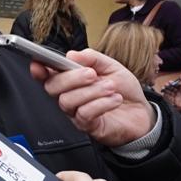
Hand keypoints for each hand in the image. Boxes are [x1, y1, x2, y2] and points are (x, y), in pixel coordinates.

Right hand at [30, 49, 155, 144]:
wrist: (141, 112)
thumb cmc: (122, 90)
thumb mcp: (111, 66)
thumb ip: (92, 58)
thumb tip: (71, 54)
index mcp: (70, 80)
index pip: (47, 75)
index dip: (38, 69)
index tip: (38, 62)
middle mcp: (68, 97)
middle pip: (52, 88)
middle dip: (71, 78)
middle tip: (92, 74)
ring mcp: (75, 113)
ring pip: (67, 101)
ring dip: (91, 91)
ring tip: (110, 87)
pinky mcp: (87, 126)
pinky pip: (84, 114)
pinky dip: (101, 103)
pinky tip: (114, 99)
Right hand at [162, 72, 180, 111]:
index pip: (176, 85)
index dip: (172, 83)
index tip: (170, 81)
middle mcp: (180, 92)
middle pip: (172, 89)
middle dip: (168, 87)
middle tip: (165, 85)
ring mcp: (178, 97)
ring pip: (170, 93)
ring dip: (166, 91)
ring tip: (163, 88)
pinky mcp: (176, 102)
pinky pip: (170, 99)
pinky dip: (166, 97)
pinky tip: (164, 94)